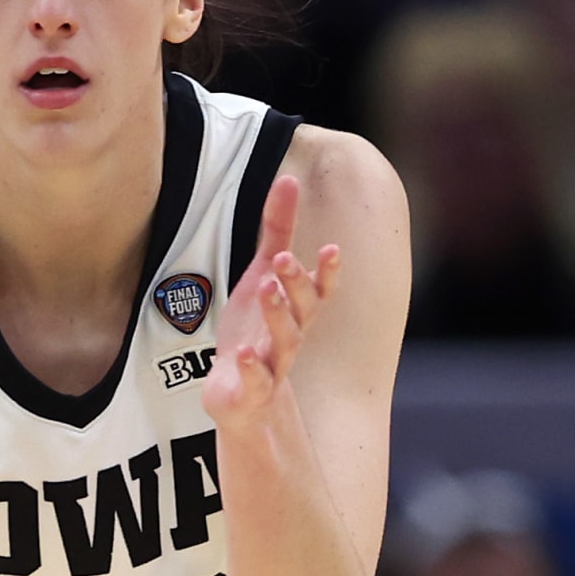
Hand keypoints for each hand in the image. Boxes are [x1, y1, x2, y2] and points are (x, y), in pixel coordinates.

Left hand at [203, 175, 339, 427]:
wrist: (242, 397)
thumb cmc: (255, 331)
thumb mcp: (262, 275)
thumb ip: (277, 231)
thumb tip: (289, 179)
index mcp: (296, 311)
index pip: (320, 290)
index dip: (327, 272)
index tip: (332, 248)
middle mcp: (291, 336)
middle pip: (303, 310)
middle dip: (297, 285)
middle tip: (284, 259)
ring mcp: (273, 364)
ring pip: (284, 341)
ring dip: (277, 315)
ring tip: (266, 288)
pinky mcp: (252, 390)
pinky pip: (256, 380)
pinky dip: (253, 368)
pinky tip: (244, 354)